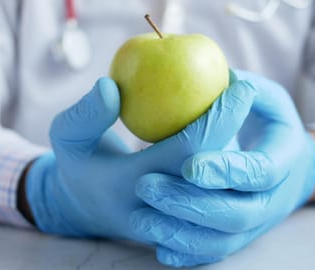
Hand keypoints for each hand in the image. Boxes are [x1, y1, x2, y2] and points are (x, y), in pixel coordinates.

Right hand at [25, 76, 256, 242]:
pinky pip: (216, 208)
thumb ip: (85, 114)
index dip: (221, 117)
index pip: (188, 149)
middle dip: (238, 135)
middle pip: (214, 175)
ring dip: (239, 159)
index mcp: (128, 184)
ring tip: (238, 121)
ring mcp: (171, 225)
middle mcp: (156, 211)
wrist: (83, 207)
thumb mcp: (67, 136)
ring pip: (222, 198)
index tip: (241, 85)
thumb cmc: (79, 163)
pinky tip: (230, 148)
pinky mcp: (180, 230)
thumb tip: (111, 87)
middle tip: (247, 97)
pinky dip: (230, 179)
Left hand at [132, 71, 314, 266]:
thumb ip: (245, 87)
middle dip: (192, 203)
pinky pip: (215, 253)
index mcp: (286, 158)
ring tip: (141, 219)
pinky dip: (189, 254)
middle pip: (238, 214)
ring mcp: (257, 222)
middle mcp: (275, 198)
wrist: (290, 164)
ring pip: (223, 241)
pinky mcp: (239, 235)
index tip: (188, 165)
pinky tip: (160, 249)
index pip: (259, 172)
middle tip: (146, 186)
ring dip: (182, 233)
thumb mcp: (267, 96)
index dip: (226, 170)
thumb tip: (219, 75)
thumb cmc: (270, 120)